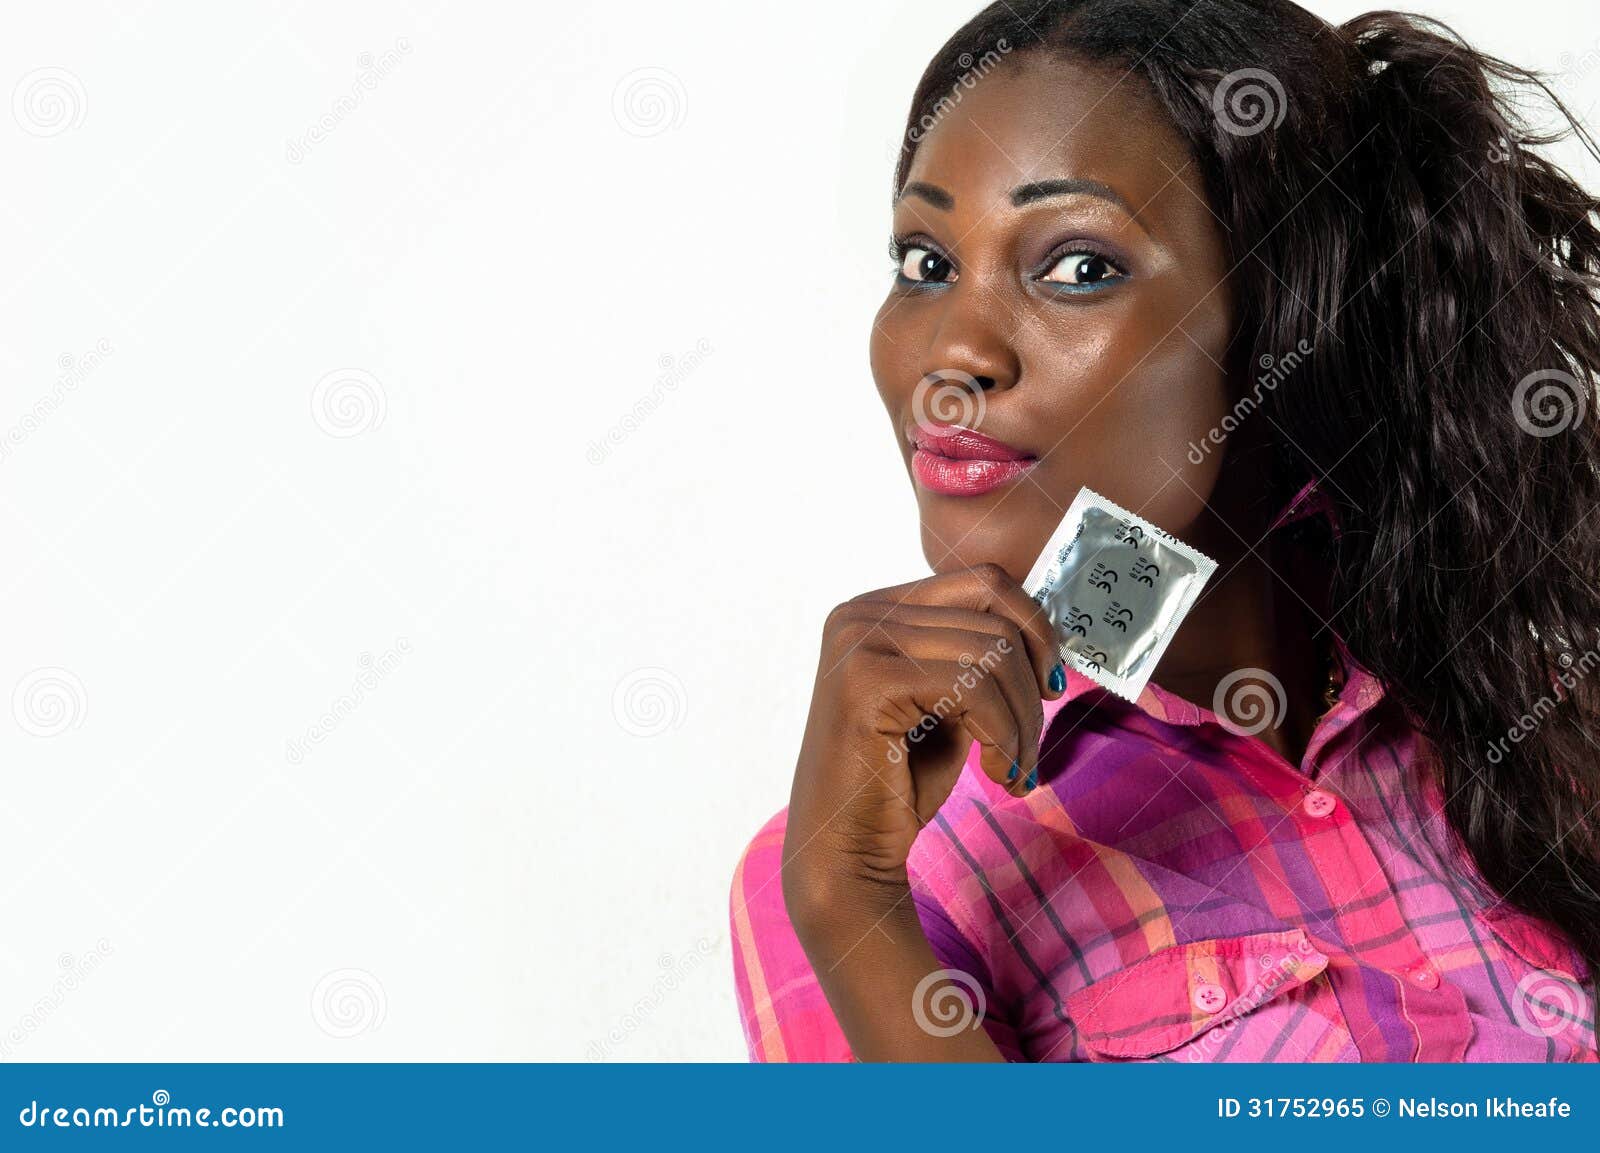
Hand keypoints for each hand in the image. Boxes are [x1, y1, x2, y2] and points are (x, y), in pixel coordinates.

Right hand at [781, 563, 1065, 933]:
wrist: (846, 851)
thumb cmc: (899, 782)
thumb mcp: (950, 702)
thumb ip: (978, 657)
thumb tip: (1044, 627)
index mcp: (877, 608)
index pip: (985, 582)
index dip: (1035, 629)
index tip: (1049, 687)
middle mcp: (860, 614)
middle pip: (994, 620)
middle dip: (1032, 693)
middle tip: (1031, 752)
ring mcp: (858, 642)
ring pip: (992, 654)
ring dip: (1022, 722)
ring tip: (1016, 769)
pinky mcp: (866, 681)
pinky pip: (973, 689)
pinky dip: (1005, 735)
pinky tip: (999, 774)